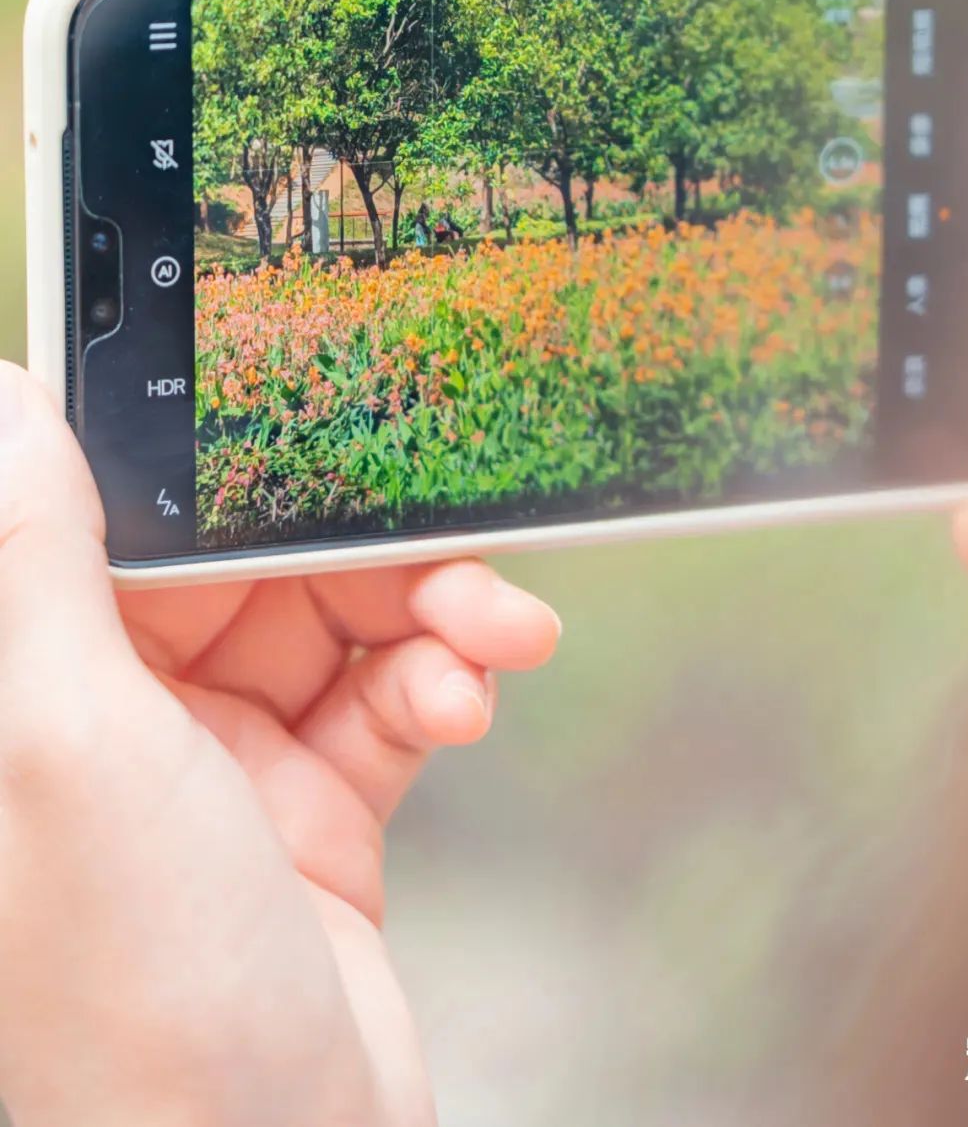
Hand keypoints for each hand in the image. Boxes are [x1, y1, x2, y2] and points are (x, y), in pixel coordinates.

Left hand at [0, 362, 559, 1126]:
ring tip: (492, 630)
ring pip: (339, 624)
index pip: (122, 523)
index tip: (291, 391)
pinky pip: (390, 703)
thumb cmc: (136, 1004)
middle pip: (254, 562)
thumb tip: (11, 401)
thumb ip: (37, 567)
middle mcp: (120, 720)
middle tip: (442, 519)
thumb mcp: (72, 753)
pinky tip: (467, 702)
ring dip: (429, 610)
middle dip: (358, 537)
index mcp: (39, 690)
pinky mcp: (314, 816)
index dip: (209, 455)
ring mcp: (222, 770)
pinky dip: (442, 685)